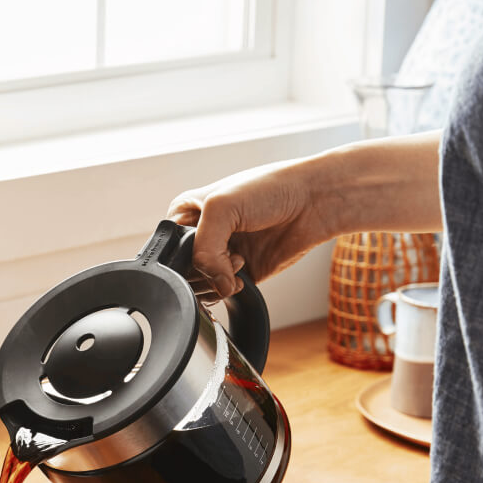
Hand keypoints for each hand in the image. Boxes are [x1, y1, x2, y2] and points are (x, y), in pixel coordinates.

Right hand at [166, 157, 332, 297]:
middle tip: (226, 253)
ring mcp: (221, 255)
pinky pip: (221, 293)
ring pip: (199, 286)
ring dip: (217, 280)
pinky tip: (243, 274)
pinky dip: (229, 290)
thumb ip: (203, 250)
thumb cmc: (270, 189)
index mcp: (187, 213)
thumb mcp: (221, 207)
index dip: (183, 254)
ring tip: (238, 260)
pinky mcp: (240, 273)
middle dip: (203, 269)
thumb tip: (214, 285)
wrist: (313, 200)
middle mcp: (202, 235)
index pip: (169, 247)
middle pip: (182, 271)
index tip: (203, 248)